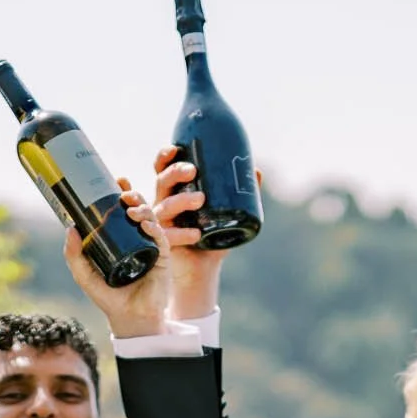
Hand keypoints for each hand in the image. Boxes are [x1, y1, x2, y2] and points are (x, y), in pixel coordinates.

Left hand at [63, 176, 174, 336]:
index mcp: (121, 239)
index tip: (117, 179)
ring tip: (131, 208)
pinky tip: (145, 224)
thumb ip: (73, 254)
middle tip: (124, 192)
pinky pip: (161, 238)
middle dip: (133, 196)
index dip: (122, 192)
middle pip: (139, 209)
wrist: (129, 319)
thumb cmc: (108, 298)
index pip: (123, 210)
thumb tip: (69, 227)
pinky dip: (154, 228)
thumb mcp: (84, 274)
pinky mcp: (162, 259)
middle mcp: (137, 239)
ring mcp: (151, 248)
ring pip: (151, 219)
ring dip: (143, 208)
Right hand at [154, 144, 252, 326]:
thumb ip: (240, 194)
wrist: (204, 268)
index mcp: (174, 191)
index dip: (165, 156)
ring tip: (200, 199)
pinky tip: (197, 234)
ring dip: (181, 200)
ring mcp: (160, 223)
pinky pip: (168, 235)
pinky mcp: (162, 244)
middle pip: (162, 180)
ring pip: (164, 205)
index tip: (175, 149)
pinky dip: (182, 234)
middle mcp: (163, 203)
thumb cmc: (212, 236)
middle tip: (193, 170)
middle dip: (175, 172)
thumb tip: (256, 172)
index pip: (163, 168)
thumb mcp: (227, 213)